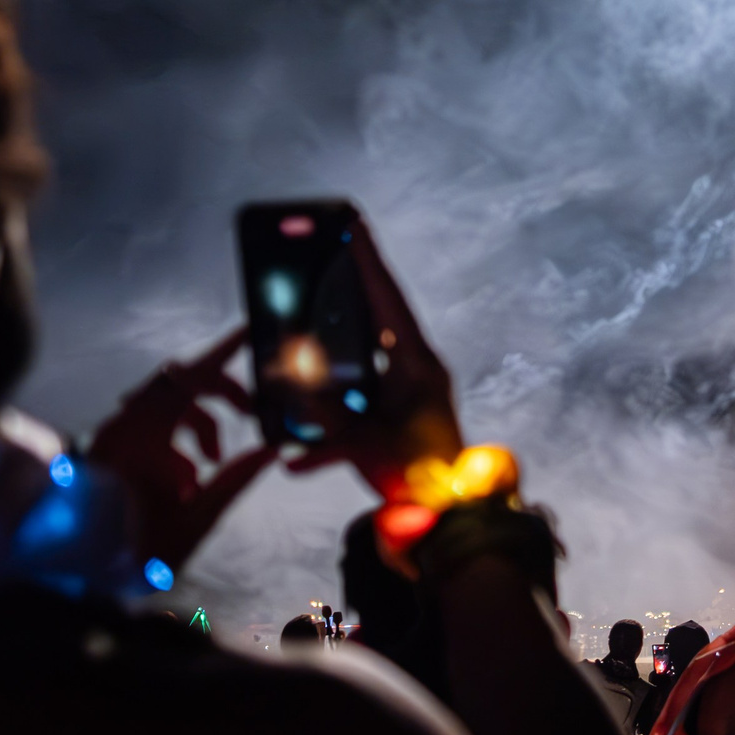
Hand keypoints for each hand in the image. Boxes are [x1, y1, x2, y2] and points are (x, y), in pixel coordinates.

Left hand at [87, 326, 274, 568]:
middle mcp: (123, 426)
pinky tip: (182, 483)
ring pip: (164, 406)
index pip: (190, 377)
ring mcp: (110, 435)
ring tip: (207, 469)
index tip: (248, 335)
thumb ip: (235, 480)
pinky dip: (171, 441)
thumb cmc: (134, 551)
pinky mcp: (106, 447)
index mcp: (146, 437)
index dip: (222, 354)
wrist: (76, 572)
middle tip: (247, 415)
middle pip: (180, 385)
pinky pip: (145, 425)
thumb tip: (270, 451)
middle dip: (218, 397)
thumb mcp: (195, 520)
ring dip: (195, 426)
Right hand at [282, 215, 463, 497]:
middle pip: (383, 308)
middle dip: (360, 276)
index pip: (388, 299)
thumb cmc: (414, 475)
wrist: (444, 511)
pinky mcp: (402, 402)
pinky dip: (350, 361)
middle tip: (342, 237)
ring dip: (355, 313)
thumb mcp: (364, 443)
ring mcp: (411, 382)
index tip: (354, 223)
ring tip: (333, 278)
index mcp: (417, 362)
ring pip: (377, 336)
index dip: (368, 262)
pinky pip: (372, 371)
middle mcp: (417, 365)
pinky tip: (329, 348)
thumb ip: (324, 416)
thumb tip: (290, 379)